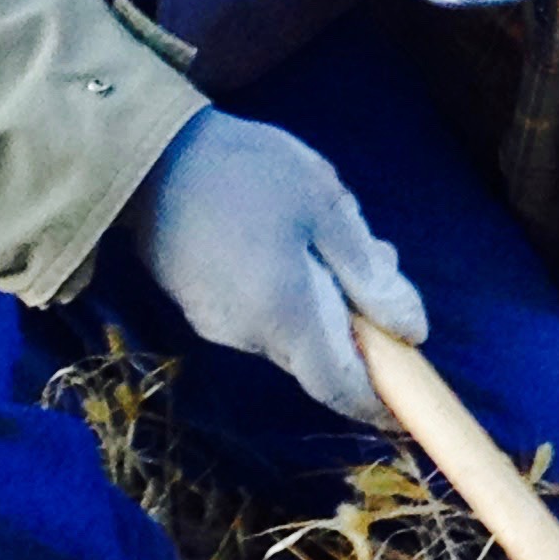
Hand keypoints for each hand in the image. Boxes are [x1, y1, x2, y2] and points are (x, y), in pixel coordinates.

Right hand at [122, 110, 428, 426]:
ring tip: (334, 233)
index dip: (376, 403)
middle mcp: (248, 335)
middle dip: (360, 327)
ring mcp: (216, 323)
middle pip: (320, 357)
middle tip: (379, 259)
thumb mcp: (325, 207)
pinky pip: (261, 315)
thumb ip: (368, 275)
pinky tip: (293, 239)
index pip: (339, 387)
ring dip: (327, 301)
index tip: (409, 404)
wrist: (146, 155)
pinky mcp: (198, 304)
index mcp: (285, 317)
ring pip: (292, 333)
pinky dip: (293, 293)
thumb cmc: (246, 172)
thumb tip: (413, 331)